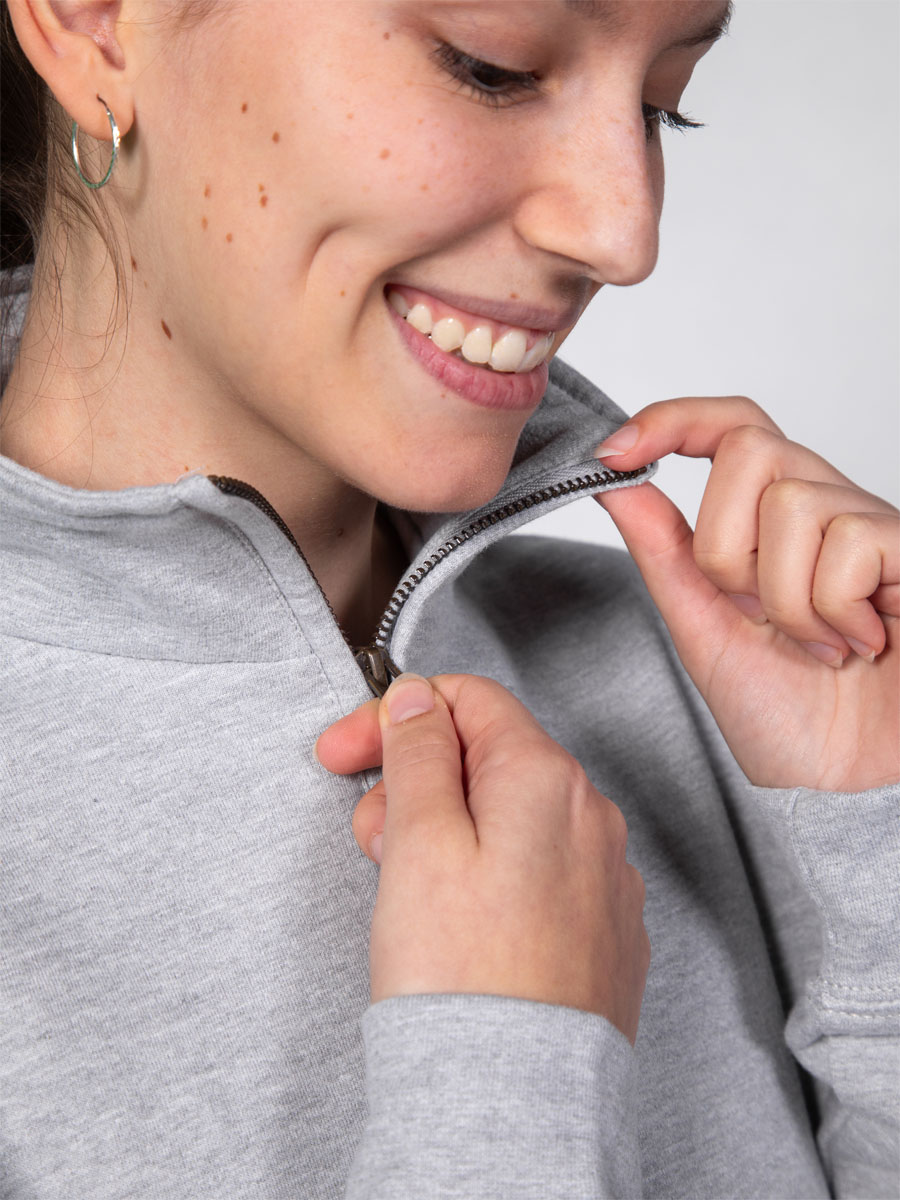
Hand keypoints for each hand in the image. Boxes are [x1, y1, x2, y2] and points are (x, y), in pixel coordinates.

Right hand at [317, 673, 648, 1043]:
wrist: (514, 1100)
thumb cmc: (466, 979)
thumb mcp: (419, 842)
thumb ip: (418, 753)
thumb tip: (418, 700)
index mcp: (546, 780)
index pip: (469, 700)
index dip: (396, 716)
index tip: (350, 750)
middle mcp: (590, 818)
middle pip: (486, 758)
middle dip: (416, 782)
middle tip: (376, 838)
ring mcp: (601, 875)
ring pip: (508, 815)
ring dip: (446, 829)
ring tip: (409, 891)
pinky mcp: (598, 926)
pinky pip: (535, 868)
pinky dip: (487, 872)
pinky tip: (455, 920)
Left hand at [594, 396, 898, 790]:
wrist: (843, 786)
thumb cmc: (788, 717)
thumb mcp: (703, 628)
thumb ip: (664, 553)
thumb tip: (615, 484)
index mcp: (771, 523)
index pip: (730, 427)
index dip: (674, 420)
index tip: (616, 452)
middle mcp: (823, 509)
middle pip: (751, 447)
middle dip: (727, 544)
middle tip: (754, 611)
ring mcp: (871, 527)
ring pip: (793, 503)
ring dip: (785, 596)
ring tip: (816, 644)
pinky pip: (849, 542)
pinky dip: (834, 611)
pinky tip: (858, 645)